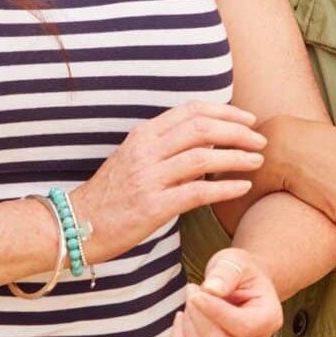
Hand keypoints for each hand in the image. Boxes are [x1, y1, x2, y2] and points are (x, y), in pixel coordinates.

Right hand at [74, 102, 265, 263]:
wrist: (76, 225)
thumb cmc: (109, 196)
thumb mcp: (133, 160)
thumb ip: (164, 147)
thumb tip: (204, 141)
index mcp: (142, 136)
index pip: (190, 111)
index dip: (224, 112)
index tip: (247, 119)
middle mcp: (146, 151)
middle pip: (201, 128)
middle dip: (237, 131)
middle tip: (259, 140)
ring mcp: (148, 178)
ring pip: (202, 157)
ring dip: (236, 157)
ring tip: (257, 161)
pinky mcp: (152, 207)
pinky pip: (196, 192)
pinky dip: (224, 187)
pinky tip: (242, 187)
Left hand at [170, 248, 283, 336]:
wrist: (241, 284)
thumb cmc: (242, 274)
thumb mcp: (236, 262)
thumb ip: (226, 273)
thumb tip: (212, 289)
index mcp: (269, 318)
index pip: (242, 326)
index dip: (215, 311)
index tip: (198, 293)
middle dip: (198, 314)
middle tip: (195, 291)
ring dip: (188, 327)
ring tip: (192, 302)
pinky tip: (182, 321)